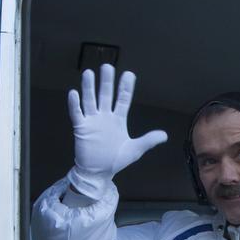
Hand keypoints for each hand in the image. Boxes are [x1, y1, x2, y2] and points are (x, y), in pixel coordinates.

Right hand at [67, 66, 166, 191]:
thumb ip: (148, 141)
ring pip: (90, 101)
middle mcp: (105, 116)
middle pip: (105, 95)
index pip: (123, 100)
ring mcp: (92, 121)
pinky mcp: (81, 128)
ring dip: (89, 88)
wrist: (98, 173)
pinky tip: (74, 93)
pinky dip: (74, 104)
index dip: (126, 87)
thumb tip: (165, 135)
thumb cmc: (115, 160)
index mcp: (118, 119)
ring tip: (88, 73)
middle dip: (106, 82)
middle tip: (107, 66)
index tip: (129, 74)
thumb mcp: (134, 150)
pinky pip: (77, 114)